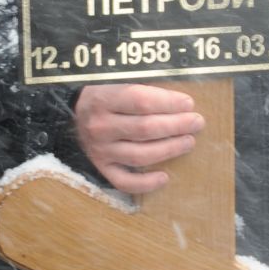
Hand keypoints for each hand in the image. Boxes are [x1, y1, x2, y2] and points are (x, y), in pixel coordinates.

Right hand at [72, 83, 203, 195]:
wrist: (71, 115)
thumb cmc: (105, 98)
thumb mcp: (118, 85)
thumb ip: (145, 93)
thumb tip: (183, 104)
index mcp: (104, 99)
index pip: (141, 101)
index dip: (169, 103)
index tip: (189, 103)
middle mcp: (101, 127)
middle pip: (145, 129)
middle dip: (176, 125)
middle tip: (197, 122)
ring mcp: (100, 151)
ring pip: (140, 155)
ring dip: (169, 149)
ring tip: (189, 142)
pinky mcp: (101, 168)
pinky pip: (124, 182)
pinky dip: (145, 183)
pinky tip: (164, 177)